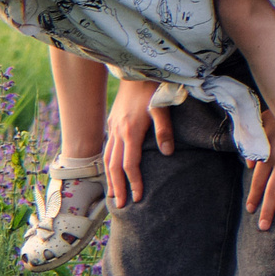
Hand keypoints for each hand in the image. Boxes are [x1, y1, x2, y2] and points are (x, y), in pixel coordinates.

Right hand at [104, 80, 172, 204]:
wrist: (136, 69)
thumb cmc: (153, 87)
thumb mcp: (163, 107)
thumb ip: (165, 130)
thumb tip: (167, 153)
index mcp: (130, 131)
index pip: (130, 165)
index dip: (134, 183)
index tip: (138, 198)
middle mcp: (118, 131)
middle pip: (113, 166)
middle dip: (117, 187)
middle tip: (120, 206)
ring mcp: (113, 127)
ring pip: (107, 158)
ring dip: (109, 178)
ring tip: (112, 194)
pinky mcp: (113, 122)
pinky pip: (107, 148)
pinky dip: (108, 164)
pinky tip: (112, 170)